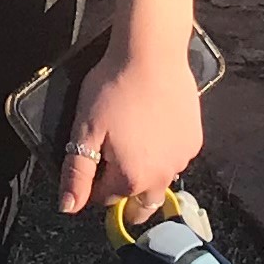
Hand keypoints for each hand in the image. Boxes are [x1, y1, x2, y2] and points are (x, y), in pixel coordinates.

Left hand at [57, 13, 202, 217]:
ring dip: (146, 174)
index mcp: (131, 178)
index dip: (94, 186)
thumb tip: (68, 208)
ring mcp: (182, 159)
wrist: (152, 54)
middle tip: (113, 165)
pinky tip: (155, 131)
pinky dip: (164, 154)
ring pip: (160, 180)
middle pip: (140, 202)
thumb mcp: (85, 129)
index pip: (106, 199)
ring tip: (134, 142)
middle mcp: (162, 176)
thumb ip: (77, 173)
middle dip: (125, 194)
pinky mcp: (195, 140)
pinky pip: (176, 159)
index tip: (90, 162)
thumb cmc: (113, 89)